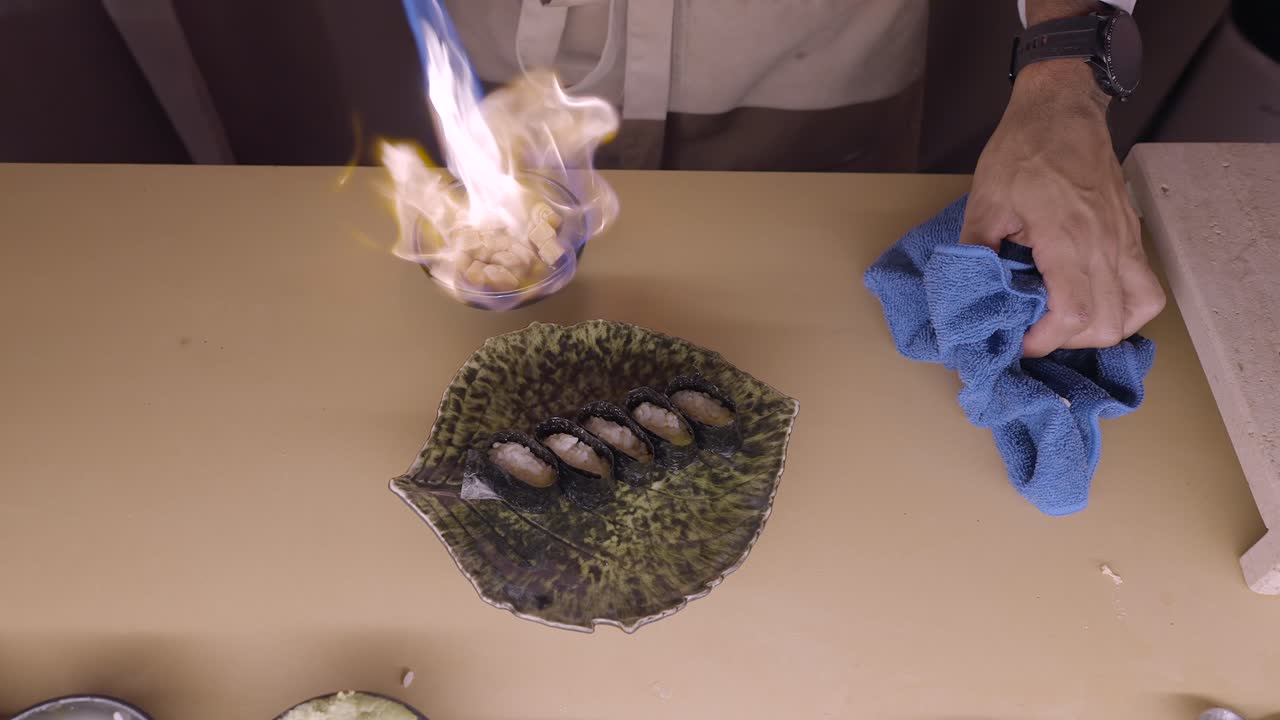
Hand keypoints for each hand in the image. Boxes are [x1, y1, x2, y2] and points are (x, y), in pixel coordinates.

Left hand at [960, 59, 1164, 357]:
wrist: (1062, 108)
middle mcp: (1106, 245)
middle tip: (1038, 332)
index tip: (1020, 341)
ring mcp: (1126, 240)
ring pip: (1137, 312)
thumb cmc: (1022, 150)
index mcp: (1067, 238)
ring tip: (1067, 322)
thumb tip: (968, 295)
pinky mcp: (1133, 235)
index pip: (1074, 314)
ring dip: (1104, 329)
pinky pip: (1146, 288)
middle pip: (1109, 324)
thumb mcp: (984, 202)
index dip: (1046, 340)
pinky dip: (1127, 309)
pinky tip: (1095, 303)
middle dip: (1070, 341)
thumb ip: (975, 252)